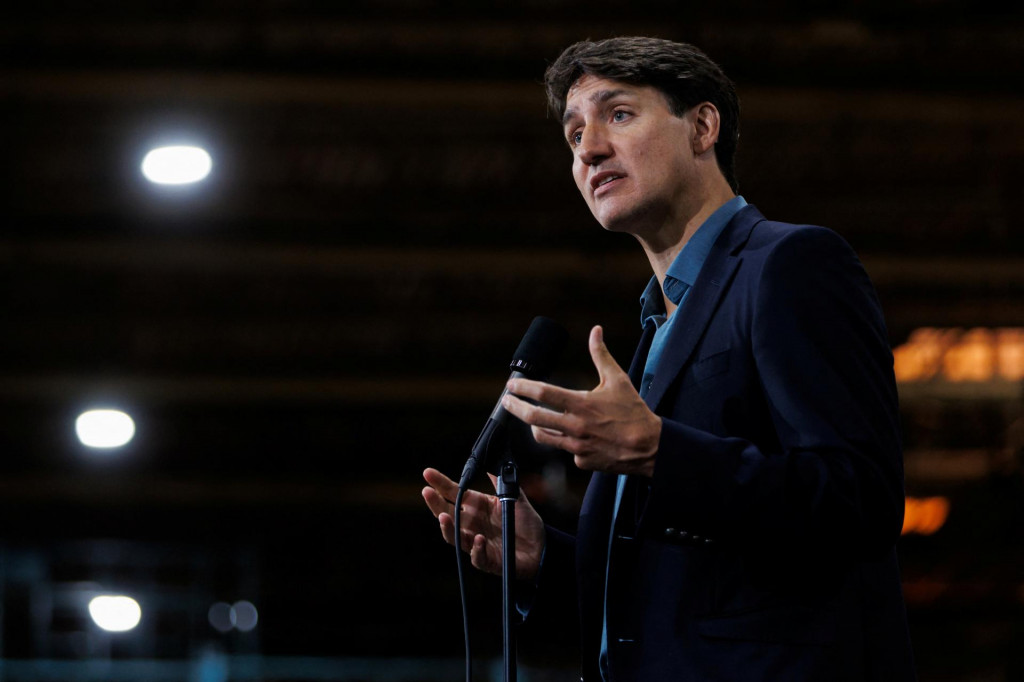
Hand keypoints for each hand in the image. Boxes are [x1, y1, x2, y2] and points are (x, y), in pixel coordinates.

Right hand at [421, 467, 545, 578]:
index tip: (427, 473)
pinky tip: (478, 539)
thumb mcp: (514, 497)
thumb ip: (502, 481)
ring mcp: (476, 542)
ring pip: (454, 537)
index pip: (453, 493)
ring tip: (443, 517)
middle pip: (447, 513)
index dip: (440, 483)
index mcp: (476, 506)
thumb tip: (493, 460)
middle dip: (435, 503)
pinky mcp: (487, 559)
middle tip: (427, 492)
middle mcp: (471, 523)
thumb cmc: (524, 521)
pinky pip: (477, 556)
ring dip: (448, 528)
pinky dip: (476, 549)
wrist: (540, 547)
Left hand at [502, 325, 660, 476]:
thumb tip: (595, 331)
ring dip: (534, 426)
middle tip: (506, 401)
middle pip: (533, 418)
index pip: (543, 393)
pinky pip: (565, 450)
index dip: (523, 387)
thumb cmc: (634, 412)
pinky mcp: (582, 461)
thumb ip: (601, 355)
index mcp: (581, 404)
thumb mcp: (618, 379)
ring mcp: (576, 447)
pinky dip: (564, 442)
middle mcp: (575, 427)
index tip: (511, 384)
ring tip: (530, 418)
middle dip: (515, 408)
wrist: (650, 447)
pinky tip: (570, 435)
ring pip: (543, 437)